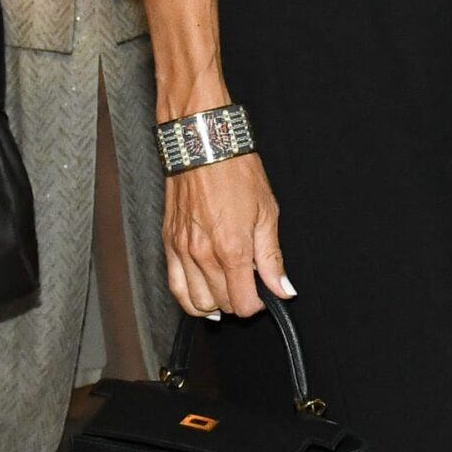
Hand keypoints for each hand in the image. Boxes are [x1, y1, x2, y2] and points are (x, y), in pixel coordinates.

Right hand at [163, 150, 289, 319]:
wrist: (204, 146)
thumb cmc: (236, 173)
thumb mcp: (267, 213)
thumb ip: (272, 258)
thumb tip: (283, 289)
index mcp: (232, 249)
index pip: (244, 302)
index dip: (258, 304)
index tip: (264, 295)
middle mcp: (204, 255)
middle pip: (221, 304)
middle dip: (238, 302)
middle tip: (248, 286)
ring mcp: (182, 251)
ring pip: (196, 302)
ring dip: (214, 304)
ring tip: (227, 293)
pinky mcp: (168, 244)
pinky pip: (175, 286)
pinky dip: (188, 299)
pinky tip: (202, 298)